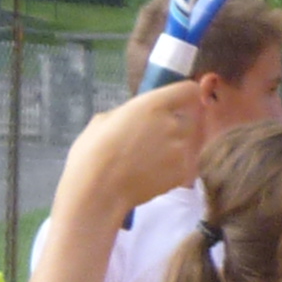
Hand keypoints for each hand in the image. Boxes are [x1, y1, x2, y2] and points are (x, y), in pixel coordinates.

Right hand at [65, 79, 216, 212]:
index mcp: (153, 105)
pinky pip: (183, 166)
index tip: (181, 104)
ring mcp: (181, 150)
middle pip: (188, 120)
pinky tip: (150, 176)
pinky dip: (171, 170)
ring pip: (186, 144)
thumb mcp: (104, 120)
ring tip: (148, 162)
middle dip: (175, 128)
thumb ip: (129, 113)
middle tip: (153, 142)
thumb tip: (136, 116)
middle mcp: (173, 124)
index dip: (187, 96)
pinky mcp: (183, 173)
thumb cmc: (92, 152)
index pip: (188, 90)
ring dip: (173, 150)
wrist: (98, 190)